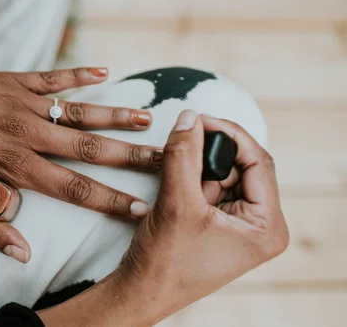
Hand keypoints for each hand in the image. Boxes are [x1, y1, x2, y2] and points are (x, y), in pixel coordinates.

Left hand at [0, 0, 160, 262]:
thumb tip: (23, 253)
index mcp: (12, 166)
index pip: (73, 188)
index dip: (110, 201)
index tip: (142, 209)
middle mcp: (24, 133)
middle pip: (88, 149)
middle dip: (130, 158)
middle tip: (165, 161)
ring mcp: (21, 103)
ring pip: (78, 111)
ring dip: (114, 117)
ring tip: (148, 121)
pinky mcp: (13, 80)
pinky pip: (52, 76)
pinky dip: (79, 73)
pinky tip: (104, 72)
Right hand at [38, 110, 288, 325]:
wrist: (141, 292)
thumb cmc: (164, 263)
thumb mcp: (176, 203)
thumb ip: (183, 155)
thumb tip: (189, 117)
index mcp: (267, 227)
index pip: (259, 162)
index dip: (229, 134)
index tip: (199, 118)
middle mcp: (260, 226)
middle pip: (242, 166)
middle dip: (209, 154)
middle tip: (182, 142)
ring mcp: (241, 226)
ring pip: (223, 175)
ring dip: (197, 167)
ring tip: (174, 174)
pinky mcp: (220, 225)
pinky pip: (211, 188)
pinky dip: (192, 179)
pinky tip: (175, 186)